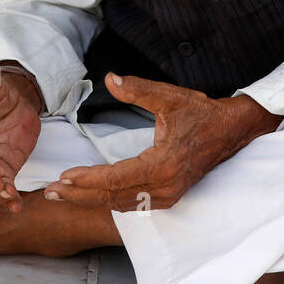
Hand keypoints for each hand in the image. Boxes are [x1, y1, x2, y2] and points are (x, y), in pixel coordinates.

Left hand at [43, 73, 281, 210]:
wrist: (232, 131)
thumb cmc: (201, 113)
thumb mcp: (170, 97)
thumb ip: (138, 90)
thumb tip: (110, 78)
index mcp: (164, 164)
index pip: (116, 178)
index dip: (87, 180)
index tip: (63, 178)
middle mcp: (166, 186)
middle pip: (114, 196)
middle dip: (80, 195)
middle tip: (50, 192)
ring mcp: (169, 195)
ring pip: (121, 204)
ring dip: (91, 200)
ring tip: (62, 195)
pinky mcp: (170, 196)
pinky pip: (134, 204)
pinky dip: (110, 200)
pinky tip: (91, 195)